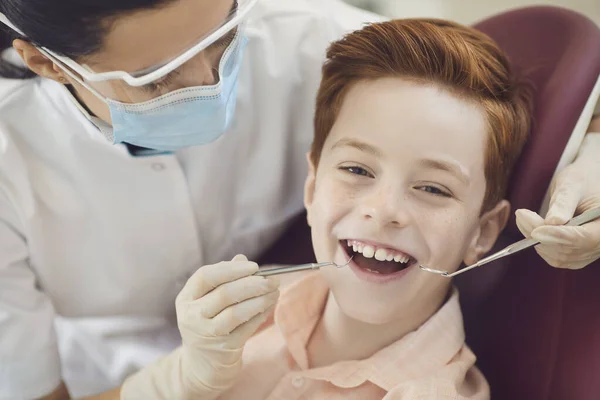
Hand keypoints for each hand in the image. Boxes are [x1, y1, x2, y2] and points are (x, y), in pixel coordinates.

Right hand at [121, 255, 278, 399]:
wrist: (203, 362)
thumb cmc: (209, 320)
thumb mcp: (208, 298)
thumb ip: (223, 277)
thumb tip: (242, 259)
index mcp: (186, 298)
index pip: (206, 276)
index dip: (231, 269)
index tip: (254, 266)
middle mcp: (192, 316)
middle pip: (224, 293)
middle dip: (252, 283)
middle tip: (272, 279)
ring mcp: (207, 334)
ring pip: (237, 312)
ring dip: (260, 299)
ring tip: (274, 291)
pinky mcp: (224, 348)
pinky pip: (247, 327)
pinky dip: (261, 314)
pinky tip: (269, 305)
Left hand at [515, 125, 599, 269]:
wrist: (586, 184)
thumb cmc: (581, 180)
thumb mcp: (571, 184)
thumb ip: (563, 203)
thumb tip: (552, 222)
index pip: (584, 238)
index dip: (558, 237)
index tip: (534, 232)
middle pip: (570, 249)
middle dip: (542, 236)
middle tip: (521, 215)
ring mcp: (593, 251)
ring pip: (561, 257)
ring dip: (537, 241)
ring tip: (524, 218)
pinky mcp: (580, 255)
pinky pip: (558, 259)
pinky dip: (542, 246)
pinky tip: (532, 229)